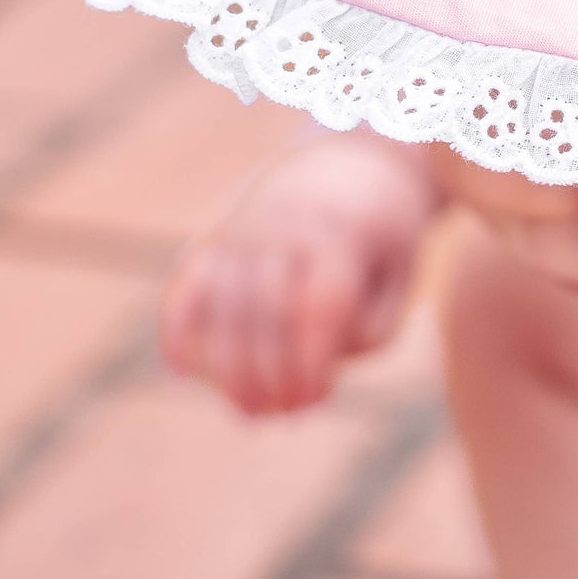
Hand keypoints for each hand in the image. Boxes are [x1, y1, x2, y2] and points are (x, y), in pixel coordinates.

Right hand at [162, 134, 439, 415]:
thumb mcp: (401, 277)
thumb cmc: (381, 238)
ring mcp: (241, 230)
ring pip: (220, 305)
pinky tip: (180, 373)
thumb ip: (371, 330)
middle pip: (264, 312)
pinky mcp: (213, 239)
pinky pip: (185, 286)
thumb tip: (318, 367)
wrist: (350, 162)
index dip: (311, 363)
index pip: (317, 306)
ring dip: (228, 371)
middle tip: (286, 415)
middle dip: (271, 377)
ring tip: (251, 413)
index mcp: (339, 233)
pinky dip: (176, 330)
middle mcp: (283, 226)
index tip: (319, 399)